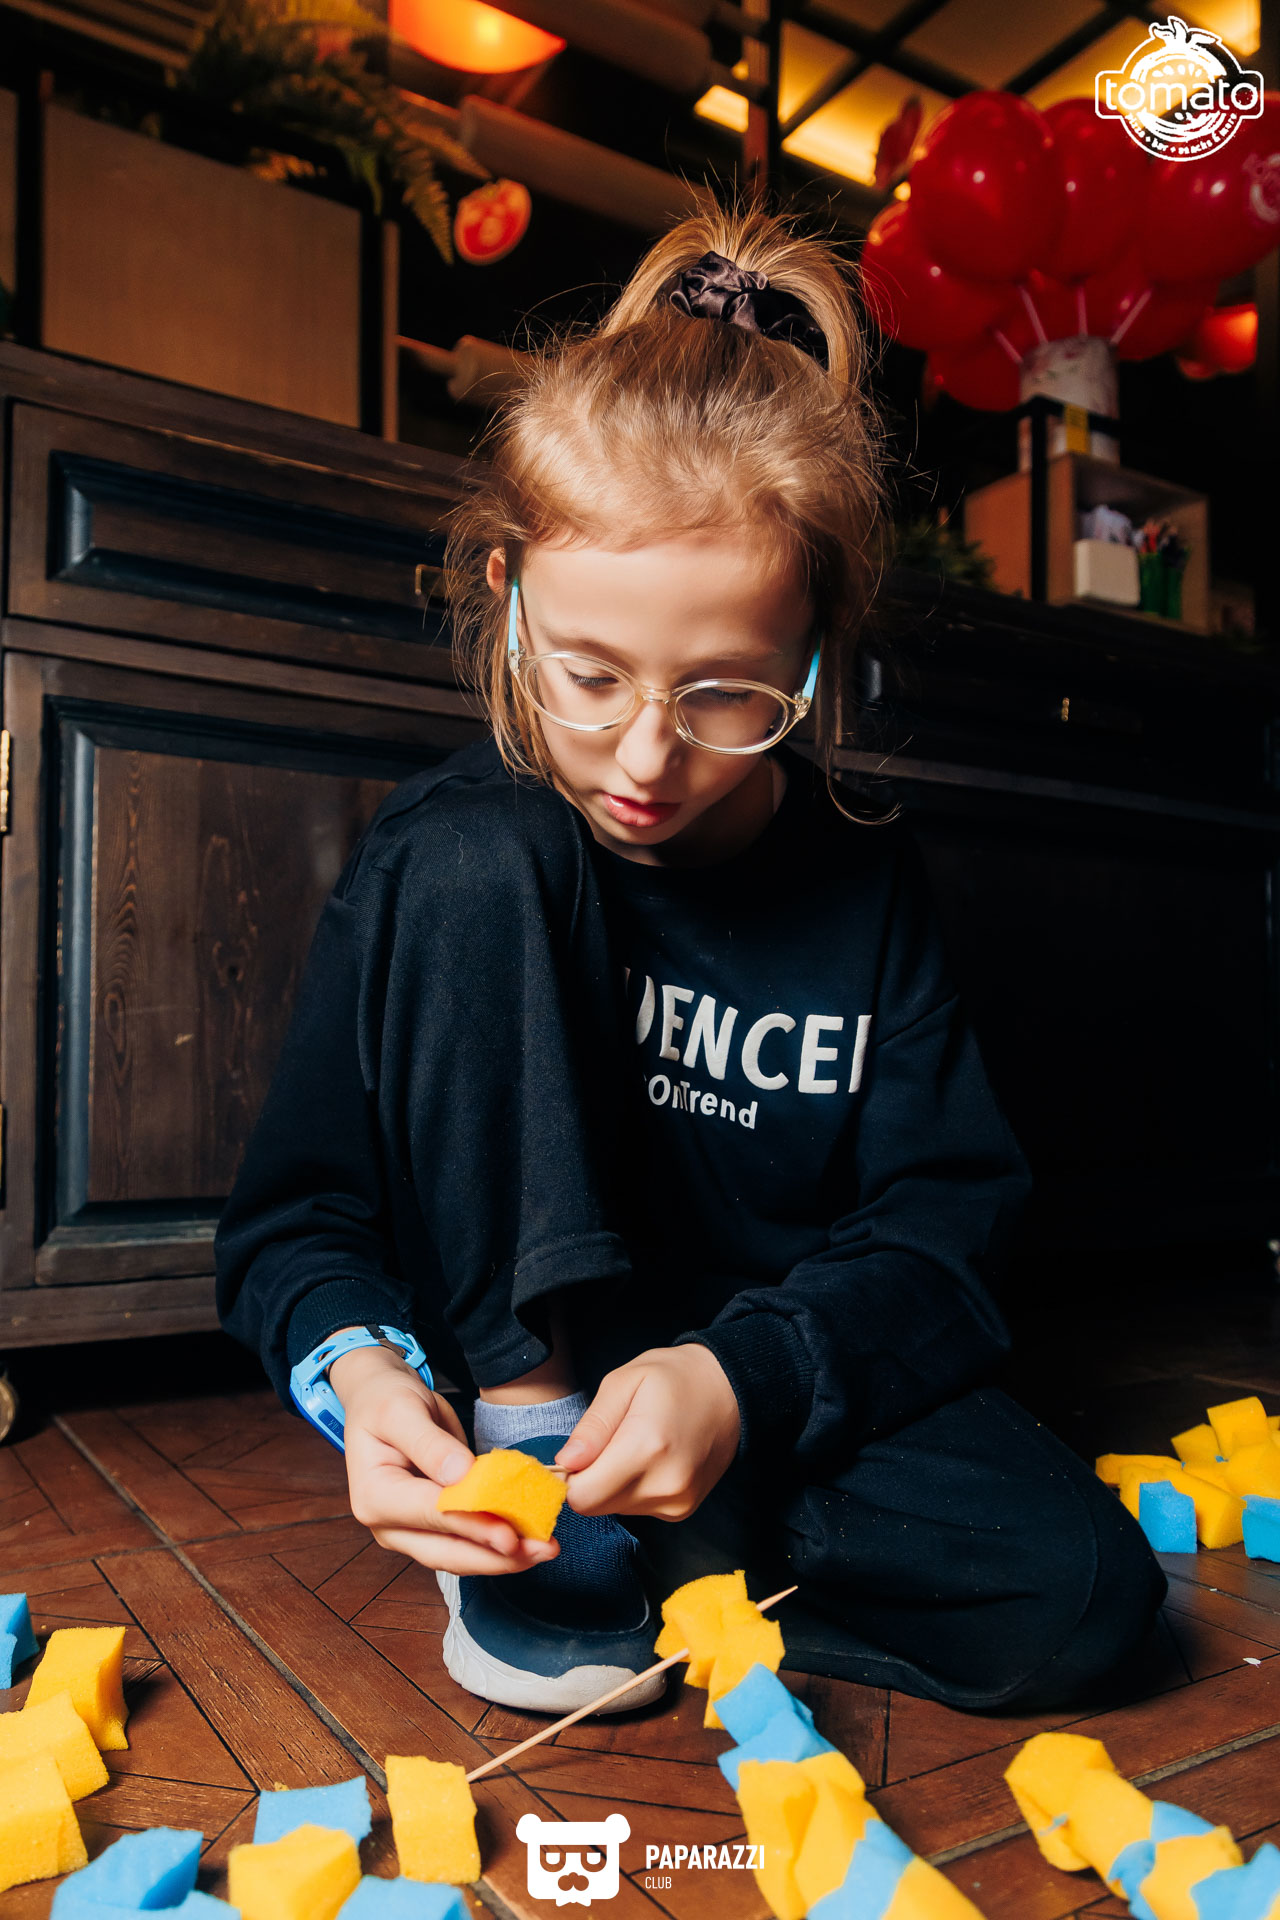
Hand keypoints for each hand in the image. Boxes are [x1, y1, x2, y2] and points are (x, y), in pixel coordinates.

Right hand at [329, 1343, 558, 1576]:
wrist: (379, 1402)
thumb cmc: (385, 1402)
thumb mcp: (400, 1411)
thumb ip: (429, 1444)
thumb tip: (460, 1475)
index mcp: (375, 1497)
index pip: (432, 1515)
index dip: (474, 1527)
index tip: (510, 1536)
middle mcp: (388, 1525)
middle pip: (446, 1551)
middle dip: (497, 1556)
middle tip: (543, 1549)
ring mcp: (408, 1531)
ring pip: (459, 1555)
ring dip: (502, 1557)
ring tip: (544, 1548)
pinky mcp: (430, 1528)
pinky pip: (465, 1542)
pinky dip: (496, 1543)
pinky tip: (528, 1538)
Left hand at [555, 1345, 740, 1519]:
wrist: (729, 1389)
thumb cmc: (674, 1377)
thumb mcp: (624, 1382)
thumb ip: (593, 1426)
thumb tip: (566, 1463)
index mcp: (646, 1447)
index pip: (582, 1496)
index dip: (567, 1478)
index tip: (573, 1455)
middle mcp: (664, 1484)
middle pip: (596, 1506)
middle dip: (588, 1480)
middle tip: (604, 1443)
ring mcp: (677, 1502)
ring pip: (614, 1508)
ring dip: (611, 1483)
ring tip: (633, 1445)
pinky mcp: (682, 1509)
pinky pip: (637, 1508)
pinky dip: (632, 1488)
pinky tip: (649, 1459)